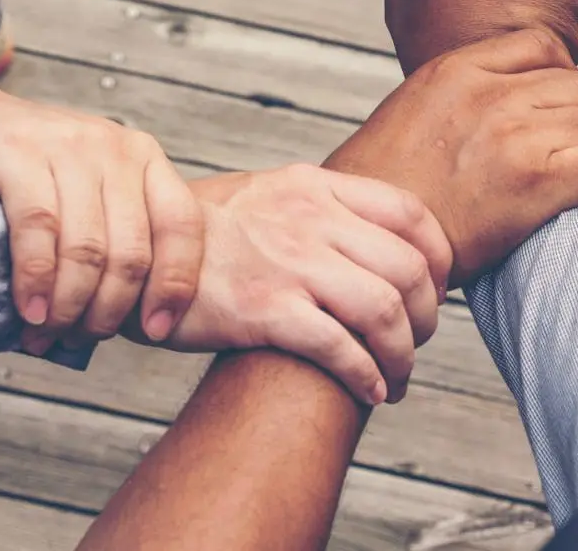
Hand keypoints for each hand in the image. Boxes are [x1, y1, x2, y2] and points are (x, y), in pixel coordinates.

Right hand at [0, 67, 204, 349]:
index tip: (156, 330)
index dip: (175, 284)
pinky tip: (28, 311)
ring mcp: (68, 146)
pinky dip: (36, 280)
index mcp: (142, 157)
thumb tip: (131, 318)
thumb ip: (113, 234)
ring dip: (69, 306)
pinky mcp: (18, 153)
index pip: (182, 225)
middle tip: (81, 339)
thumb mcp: (84, 189)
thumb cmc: (23, 166)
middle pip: (132, 250)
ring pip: (88, 248)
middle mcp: (114, 147)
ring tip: (48, 334)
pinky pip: (39, 229)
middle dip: (108, 311)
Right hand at [128, 165, 451, 405]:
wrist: (138, 252)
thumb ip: (323, 210)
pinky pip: (339, 347)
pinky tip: (370, 391)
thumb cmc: (205, 235)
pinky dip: (366, 375)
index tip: (436, 290)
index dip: (438, 258)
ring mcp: (288, 263)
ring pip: (383, 310)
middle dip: (426, 317)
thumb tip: (380, 246)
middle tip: (417, 343)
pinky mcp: (263, 309)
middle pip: (407, 269)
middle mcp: (310, 218)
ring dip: (403, 354)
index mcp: (316, 186)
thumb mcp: (270, 194)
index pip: (410, 214)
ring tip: (397, 377)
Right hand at [328, 30, 577, 284]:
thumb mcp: (410, 110)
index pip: (542, 47)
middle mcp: (489, 94)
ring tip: (576, 180)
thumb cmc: (384, 191)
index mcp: (455, 69)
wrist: (367, 242)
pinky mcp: (536, 182)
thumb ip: (459, 92)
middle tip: (564, 154)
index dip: (555, 80)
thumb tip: (507, 98)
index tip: (548, 112)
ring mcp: (515, 135)